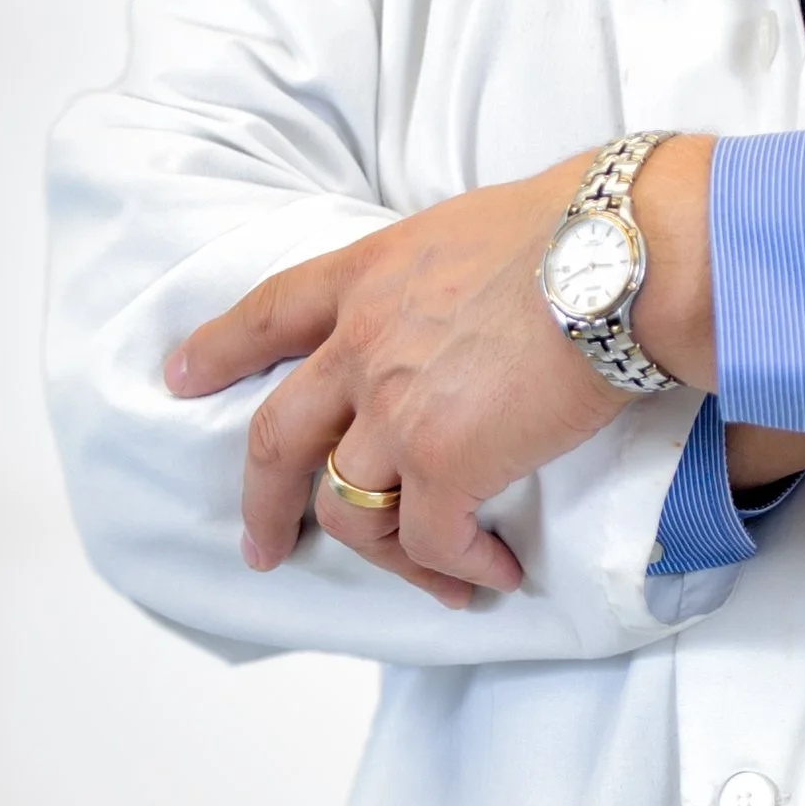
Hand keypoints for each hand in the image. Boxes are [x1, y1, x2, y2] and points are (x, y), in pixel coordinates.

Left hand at [167, 148, 711, 608]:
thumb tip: (474, 307)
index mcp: (368, 275)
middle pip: (276, 437)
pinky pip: (429, 540)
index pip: (269, 313)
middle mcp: (362, 346)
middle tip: (261, 547)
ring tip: (431, 579)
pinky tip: (490, 575)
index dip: (219, 349)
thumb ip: (439, 278)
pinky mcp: (445, 464)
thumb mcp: (474, 227)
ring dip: (385, 557)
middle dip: (260, 502)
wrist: (624, 259)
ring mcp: (395, 410)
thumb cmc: (583, 226)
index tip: (180, 377)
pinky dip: (456, 568)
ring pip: (347, 507)